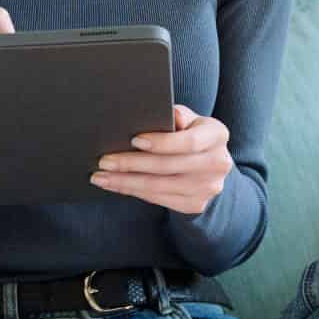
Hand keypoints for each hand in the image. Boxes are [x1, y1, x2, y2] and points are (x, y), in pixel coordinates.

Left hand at [90, 104, 232, 215]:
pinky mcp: (195, 204)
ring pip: (159, 186)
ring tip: (101, 177)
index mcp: (217, 135)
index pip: (189, 141)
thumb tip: (159, 115)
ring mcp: (208, 188)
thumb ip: (176, 115)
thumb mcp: (188, 119)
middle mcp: (218, 163)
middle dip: (131, 164)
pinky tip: (116, 185)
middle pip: (168, 166)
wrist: (209, 164)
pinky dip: (134, 191)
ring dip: (126, 182)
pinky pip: (158, 199)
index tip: (133, 140)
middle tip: (104, 161)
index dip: (161, 142)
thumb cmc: (190, 133)